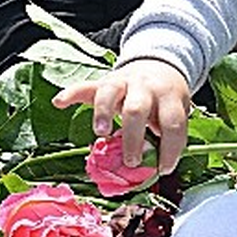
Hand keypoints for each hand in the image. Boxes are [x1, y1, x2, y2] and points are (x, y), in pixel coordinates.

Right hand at [53, 59, 190, 174]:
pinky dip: (71, 93)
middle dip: (133, 138)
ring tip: (102, 134)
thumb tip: (157, 170)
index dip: (171, 148)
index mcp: (169, 96)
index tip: (164, 168)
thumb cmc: (166, 99)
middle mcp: (146, 86)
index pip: (172, 123)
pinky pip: (85, 86)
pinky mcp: (104, 82)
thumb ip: (166, 135)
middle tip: (132, 162)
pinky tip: (60, 102)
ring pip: (110, 93)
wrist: (159, 66)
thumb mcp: (176, 112)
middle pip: (137, 109)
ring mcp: (124, 82)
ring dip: (103, 114)